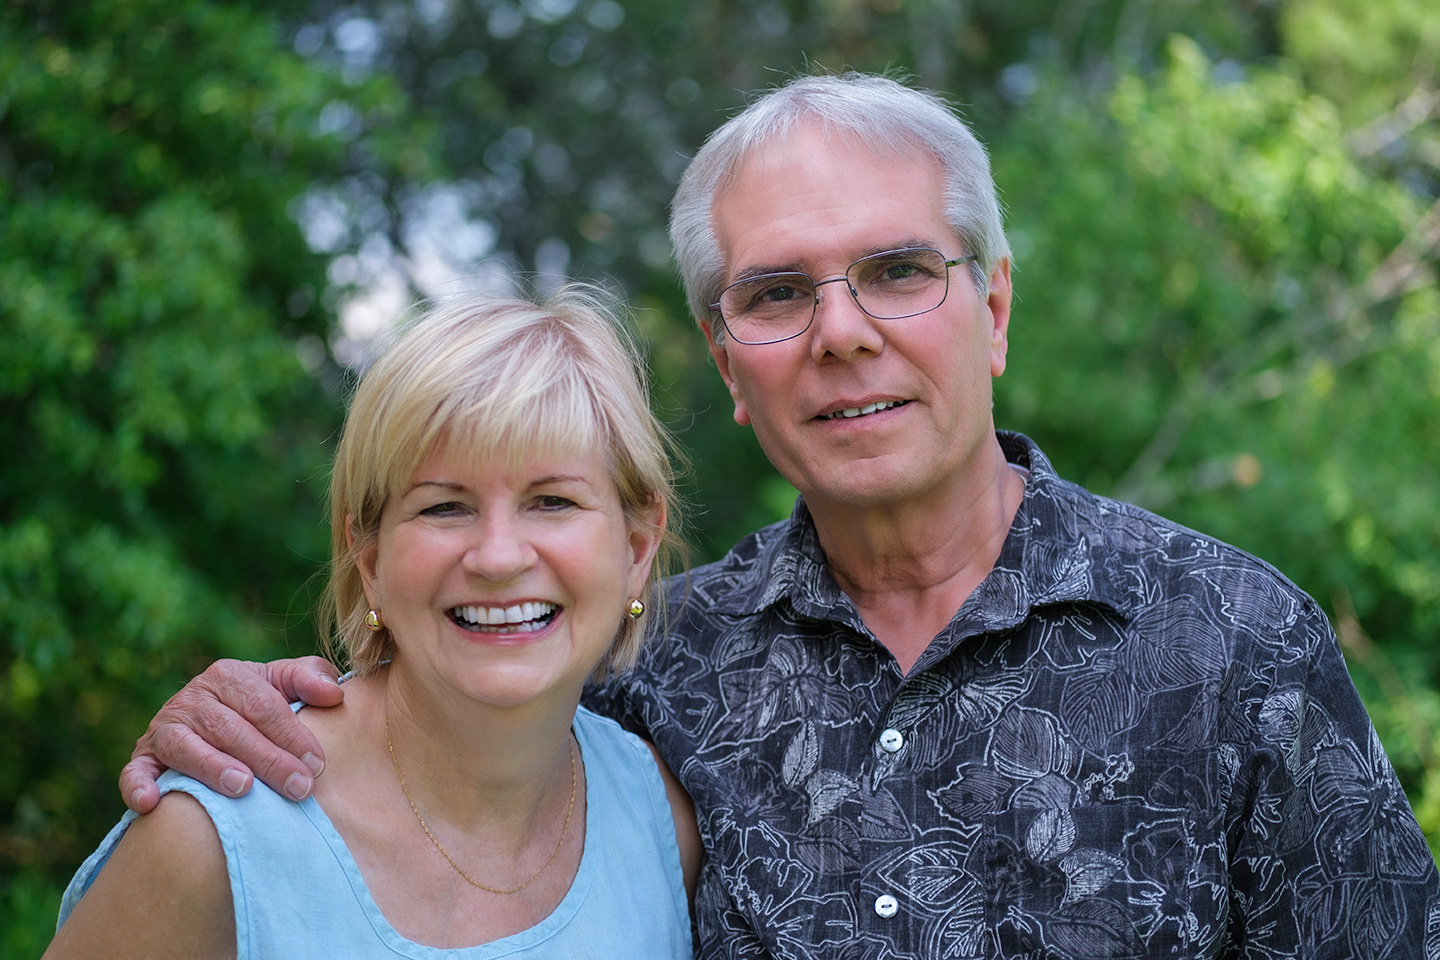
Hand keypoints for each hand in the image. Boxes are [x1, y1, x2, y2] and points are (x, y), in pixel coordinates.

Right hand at [119, 657, 344, 813]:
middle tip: (298, 788)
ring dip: (212, 768)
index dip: (292, 734)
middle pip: (231, 729)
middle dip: (268, 759)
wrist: (207, 717)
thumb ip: (309, 678)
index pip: (264, 705)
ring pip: (186, 747)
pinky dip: (138, 785)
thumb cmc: (256, 704)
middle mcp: (193, 697)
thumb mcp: (282, 685)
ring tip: (242, 787)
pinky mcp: (143, 756)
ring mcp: (165, 727)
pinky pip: (135, 771)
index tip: (317, 764)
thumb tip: (334, 693)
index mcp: (229, 675)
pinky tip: (151, 803)